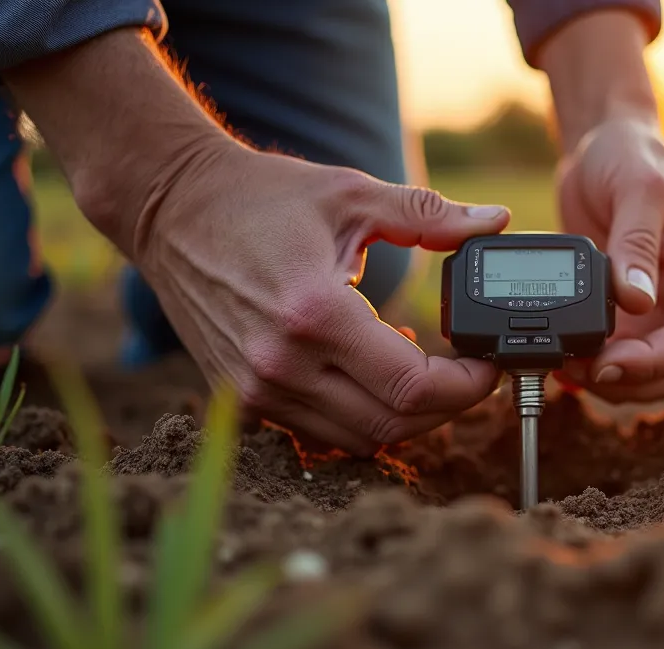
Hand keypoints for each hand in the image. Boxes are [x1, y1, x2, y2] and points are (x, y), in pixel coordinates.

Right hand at [132, 138, 509, 454]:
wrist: (170, 209)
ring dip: (404, 417)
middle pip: (392, 425)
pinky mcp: (243, 400)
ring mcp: (257, 389)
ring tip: (424, 372)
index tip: (486, 365)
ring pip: (358, 438)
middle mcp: (281, 364)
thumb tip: (494, 221)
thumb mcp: (352, 194)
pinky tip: (372, 374)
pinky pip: (320, 433)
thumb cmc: (260, 197)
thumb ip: (428, 215)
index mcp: (315, 314)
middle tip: (468, 374)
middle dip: (446, 408)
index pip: (412, 387)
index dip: (466, 387)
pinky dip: (359, 417)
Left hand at [555, 118, 663, 401]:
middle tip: (578, 369)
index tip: (607, 364)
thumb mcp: (640, 188)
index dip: (650, 362)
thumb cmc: (634, 154)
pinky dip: (591, 366)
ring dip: (609, 380)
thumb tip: (636, 300)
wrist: (603, 144)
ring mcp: (660, 310)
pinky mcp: (627, 315)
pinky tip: (565, 358)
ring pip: (646, 375)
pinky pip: (616, 357)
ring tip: (567, 363)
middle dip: (627, 379)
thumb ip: (637, 243)